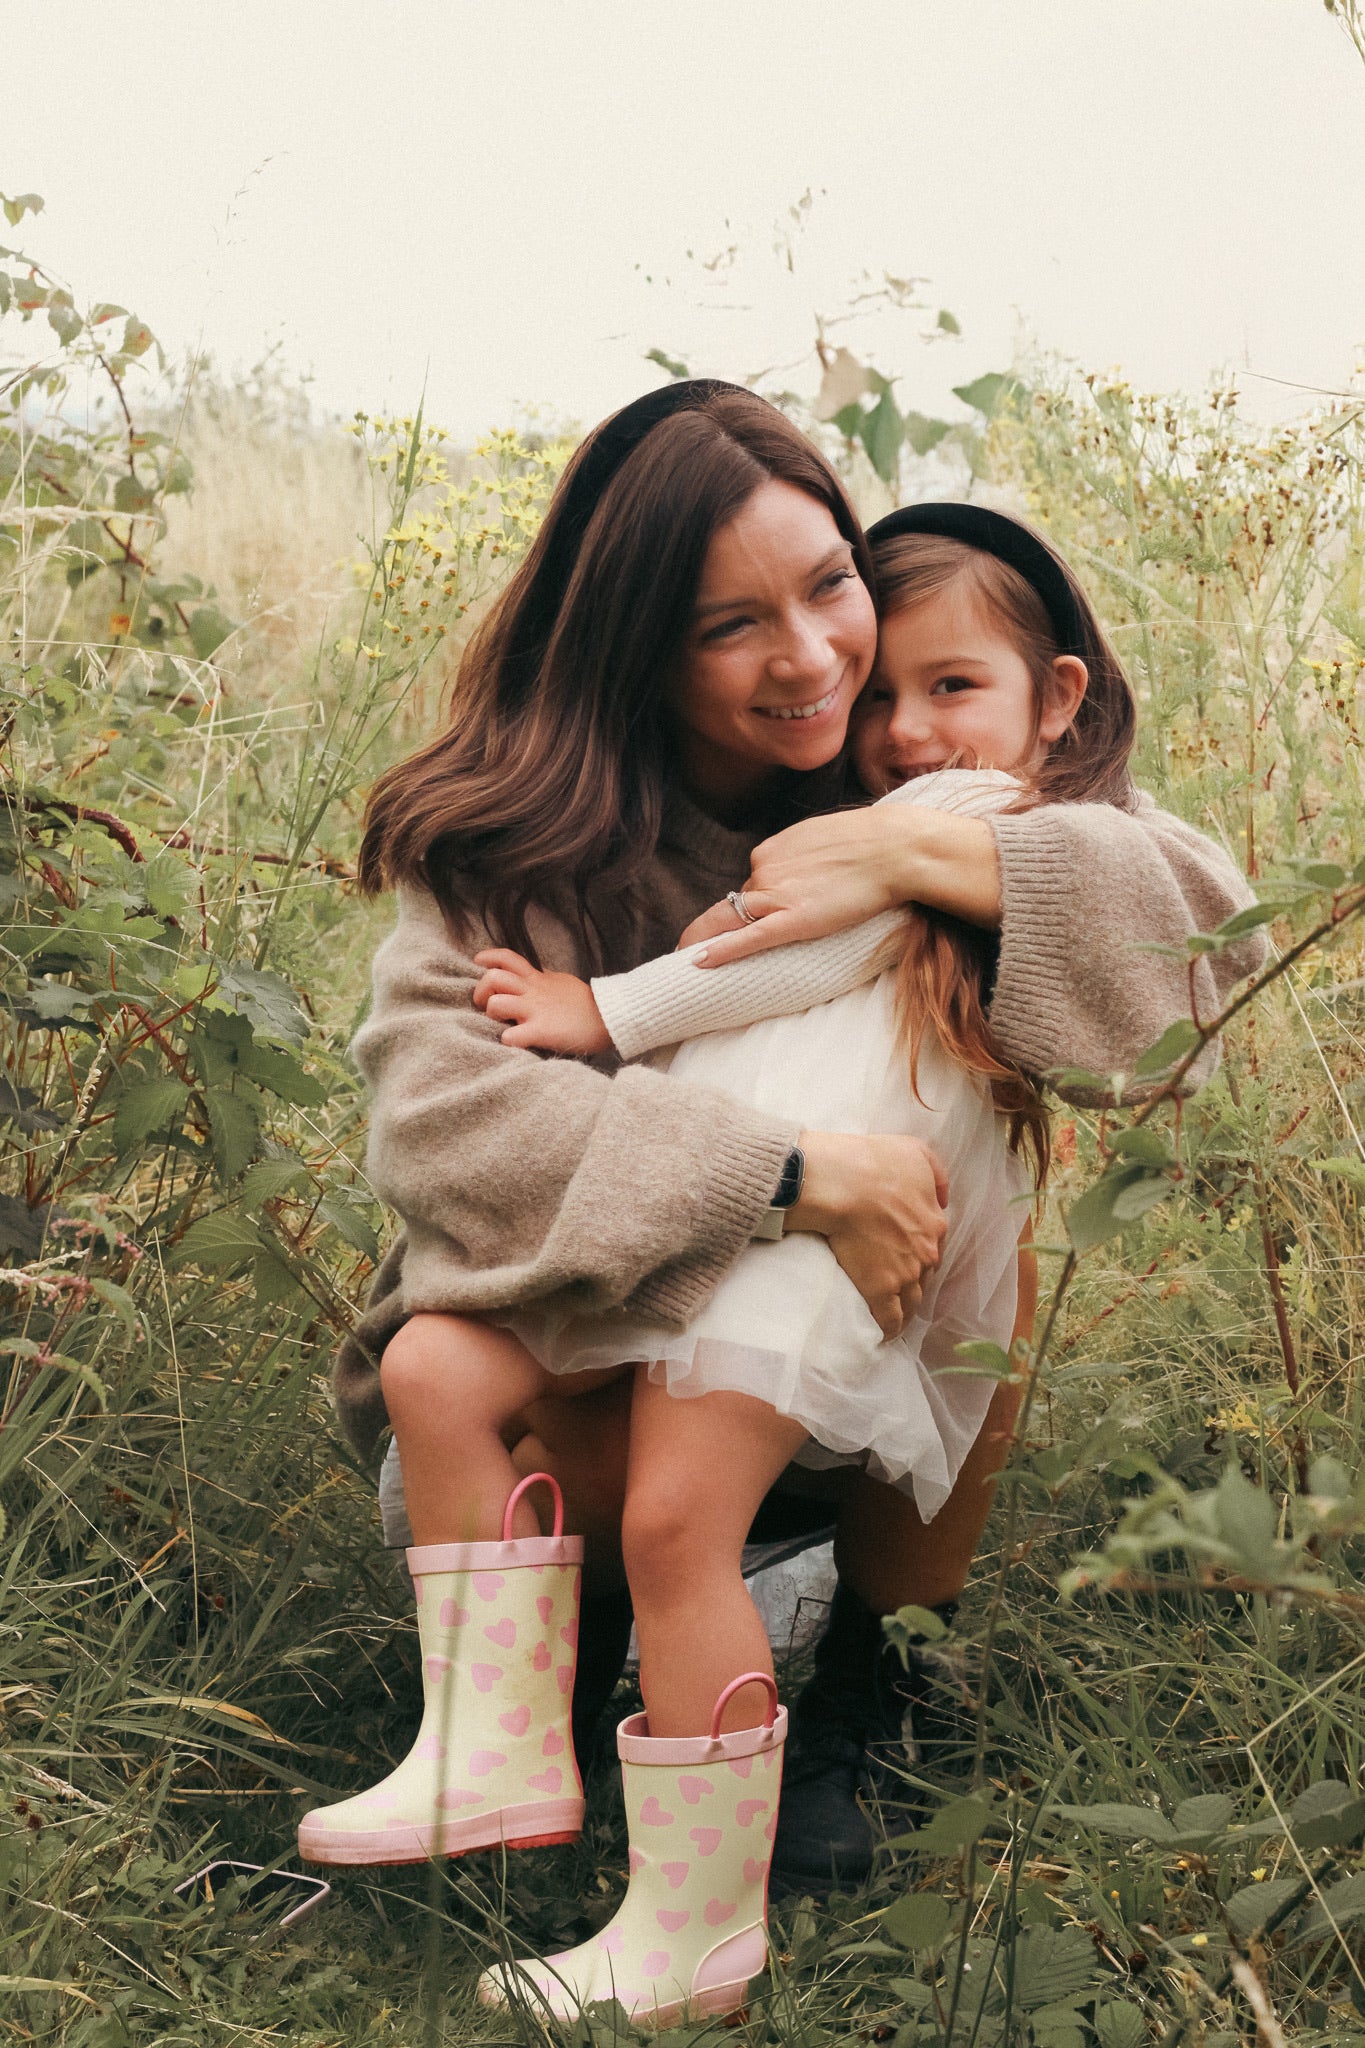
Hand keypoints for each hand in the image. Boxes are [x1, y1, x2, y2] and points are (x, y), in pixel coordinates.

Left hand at [472, 949, 611, 1054]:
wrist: (611, 1017)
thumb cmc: (587, 1004)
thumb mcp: (562, 983)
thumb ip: (545, 979)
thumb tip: (537, 973)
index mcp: (539, 979)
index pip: (507, 958)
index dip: (489, 958)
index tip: (479, 962)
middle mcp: (533, 992)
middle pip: (493, 978)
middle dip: (481, 991)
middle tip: (484, 1003)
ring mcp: (535, 1011)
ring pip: (496, 1004)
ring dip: (491, 1014)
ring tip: (500, 1023)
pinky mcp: (541, 1031)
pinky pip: (511, 1037)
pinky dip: (507, 1041)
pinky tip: (513, 1043)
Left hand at [678, 805, 999, 966]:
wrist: (896, 848)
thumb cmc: (874, 841)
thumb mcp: (826, 839)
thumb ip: (805, 857)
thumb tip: (807, 873)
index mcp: (773, 849)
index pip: (753, 881)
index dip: (753, 903)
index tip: (746, 920)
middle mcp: (766, 868)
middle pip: (737, 902)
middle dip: (716, 924)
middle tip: (689, 945)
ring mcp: (778, 893)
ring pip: (729, 918)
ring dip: (702, 938)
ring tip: (682, 958)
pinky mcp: (794, 919)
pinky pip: (748, 938)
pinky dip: (721, 950)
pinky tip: (698, 962)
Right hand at [786, 1130, 947, 1339]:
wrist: (843, 1183)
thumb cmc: (874, 1161)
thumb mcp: (915, 1152)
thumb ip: (935, 1173)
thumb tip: (943, 1197)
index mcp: (934, 1221)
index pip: (934, 1244)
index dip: (921, 1250)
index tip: (908, 1254)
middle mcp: (926, 1252)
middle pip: (925, 1274)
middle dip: (914, 1278)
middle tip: (896, 1281)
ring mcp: (905, 1274)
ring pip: (912, 1300)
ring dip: (905, 1307)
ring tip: (893, 1313)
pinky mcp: (880, 1290)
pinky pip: (890, 1320)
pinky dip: (889, 1329)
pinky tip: (883, 1335)